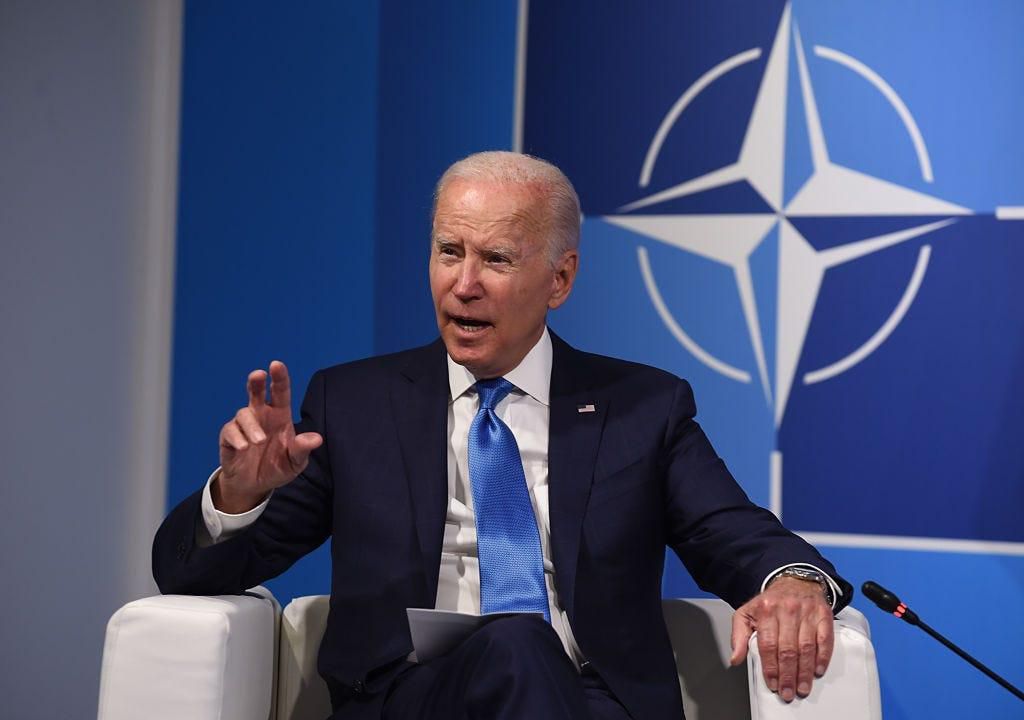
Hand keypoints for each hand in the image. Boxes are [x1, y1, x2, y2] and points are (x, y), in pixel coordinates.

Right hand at [214, 360, 322, 512]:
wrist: (255, 486)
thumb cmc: (278, 467)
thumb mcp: (295, 462)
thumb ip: (302, 449)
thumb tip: (316, 438)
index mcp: (280, 416)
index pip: (280, 392)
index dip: (279, 377)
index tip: (276, 365)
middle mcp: (261, 416)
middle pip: (256, 392)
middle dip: (256, 381)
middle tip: (258, 374)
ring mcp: (244, 426)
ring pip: (243, 414)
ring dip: (251, 426)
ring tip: (258, 441)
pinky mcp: (229, 438)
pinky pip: (230, 431)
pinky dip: (237, 438)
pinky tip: (244, 448)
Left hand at [729, 577, 834, 701]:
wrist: (794, 581)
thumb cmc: (770, 602)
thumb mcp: (747, 613)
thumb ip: (739, 636)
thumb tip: (735, 658)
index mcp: (766, 610)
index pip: (768, 644)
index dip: (770, 667)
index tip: (772, 683)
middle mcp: (787, 609)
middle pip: (788, 649)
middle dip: (787, 675)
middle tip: (788, 692)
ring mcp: (807, 612)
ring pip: (806, 647)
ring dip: (805, 671)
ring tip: (802, 687)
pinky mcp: (823, 614)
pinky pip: (825, 639)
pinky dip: (823, 657)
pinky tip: (818, 670)